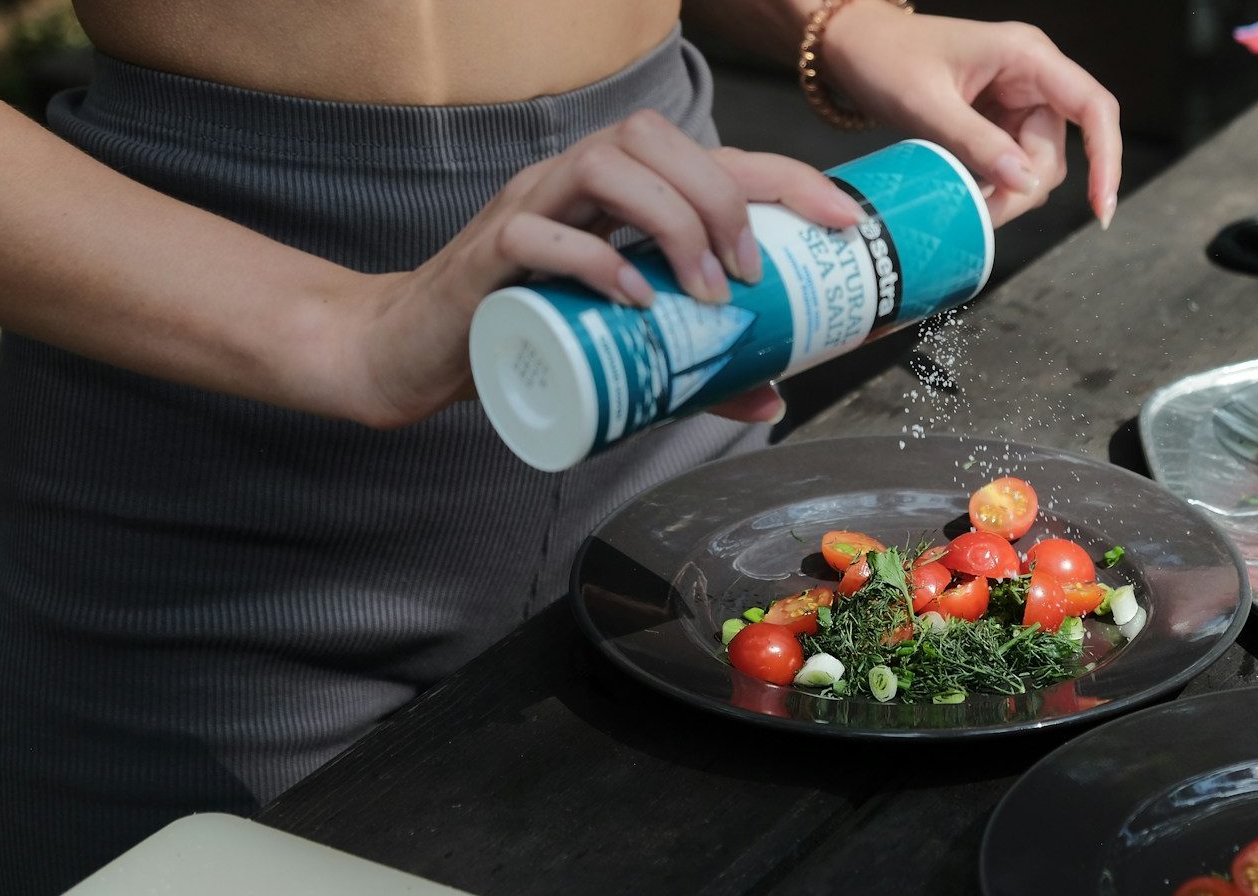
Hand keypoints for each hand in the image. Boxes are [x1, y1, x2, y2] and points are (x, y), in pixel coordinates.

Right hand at [348, 111, 866, 428]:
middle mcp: (573, 183)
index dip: (783, 178)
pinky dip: (597, 260)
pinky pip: (540, 235)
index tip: (843, 222)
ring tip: (703, 292)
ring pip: (606, 165)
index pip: (708, 156)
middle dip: (725, 197)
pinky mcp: (488, 255)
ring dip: (673, 222)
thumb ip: (695, 368)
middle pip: (657, 138)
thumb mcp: (624, 349)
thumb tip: (772, 394)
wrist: (414, 354)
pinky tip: (634, 301)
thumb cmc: (520, 334)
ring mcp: (528, 209)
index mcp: (617, 193)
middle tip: (753, 274)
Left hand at [820, 3, 1121, 228]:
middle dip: (1024, 188)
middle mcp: (1032, 76)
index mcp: (1027, 56)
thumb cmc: (885, 59)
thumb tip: (1024, 182)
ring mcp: (1016, 99)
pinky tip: (964, 188)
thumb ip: (975, 143)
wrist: (854, 47)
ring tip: (962, 196)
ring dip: (1005, 191)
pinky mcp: (997, 120)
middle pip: (1058, 150)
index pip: (1093, 107)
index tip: (1100, 207)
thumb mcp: (926, 104)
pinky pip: (1011, 164)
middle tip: (980, 211)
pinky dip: (992, 185)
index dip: (1107, 158)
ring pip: (1034, 165)